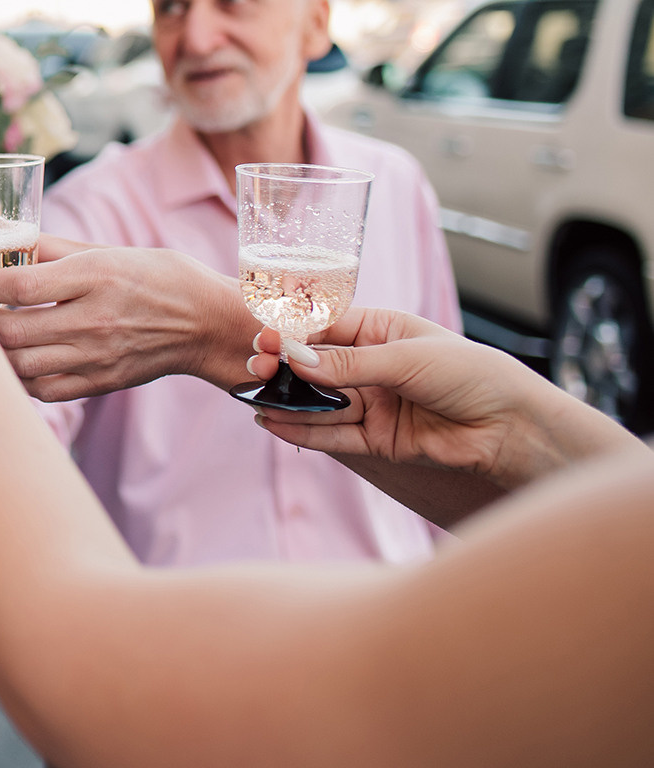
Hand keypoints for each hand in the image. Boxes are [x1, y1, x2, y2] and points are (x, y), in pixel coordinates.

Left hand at [0, 236, 252, 400]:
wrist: (209, 323)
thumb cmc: (157, 276)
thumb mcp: (107, 250)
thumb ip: (51, 246)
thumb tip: (0, 233)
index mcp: (94, 277)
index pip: (19, 284)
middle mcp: (93, 319)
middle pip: (13, 329)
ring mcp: (97, 356)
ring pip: (21, 364)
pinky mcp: (100, 382)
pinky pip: (43, 389)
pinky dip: (14, 379)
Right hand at [248, 309, 644, 489]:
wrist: (511, 427)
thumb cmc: (470, 375)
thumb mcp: (405, 359)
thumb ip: (349, 365)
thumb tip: (296, 360)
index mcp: (380, 331)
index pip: (324, 328)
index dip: (292, 334)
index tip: (264, 339)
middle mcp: (371, 366)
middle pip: (315, 367)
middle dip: (284, 369)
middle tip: (255, 370)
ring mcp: (372, 403)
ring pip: (319, 401)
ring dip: (287, 401)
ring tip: (255, 399)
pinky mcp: (376, 439)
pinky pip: (331, 434)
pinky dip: (302, 431)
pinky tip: (274, 424)